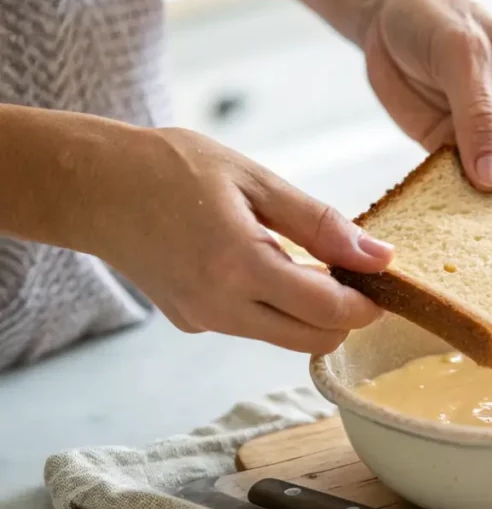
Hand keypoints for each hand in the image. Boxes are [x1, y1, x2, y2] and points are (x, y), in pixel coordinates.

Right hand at [89, 127, 391, 353]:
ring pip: (285, 338)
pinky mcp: (192, 322)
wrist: (90, 185)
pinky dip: (275, 307)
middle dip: (345, 316)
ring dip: (311, 312)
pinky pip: (253, 326)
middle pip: (314, 340)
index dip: (368, 304)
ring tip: (306, 260)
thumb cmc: (169, 167)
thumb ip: (319, 224)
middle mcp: (221, 307)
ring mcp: (204, 320)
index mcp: (240, 266)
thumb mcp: (255, 181)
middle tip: (351, 271)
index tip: (384, 281)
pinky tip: (263, 263)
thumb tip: (378, 257)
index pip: (329, 312)